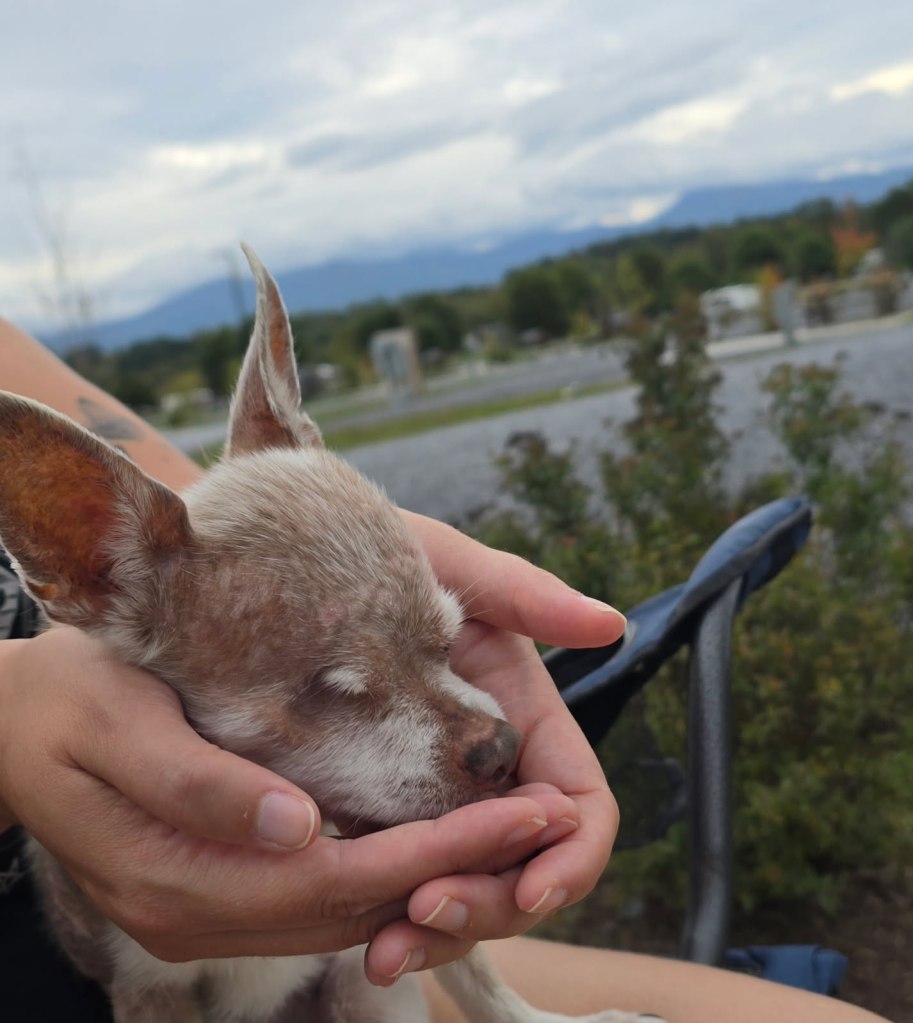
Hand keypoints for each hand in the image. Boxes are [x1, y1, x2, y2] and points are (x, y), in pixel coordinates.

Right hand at [0, 627, 583, 962]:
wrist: (13, 724)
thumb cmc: (68, 699)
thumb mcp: (120, 723)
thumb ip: (201, 784)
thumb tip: (302, 829)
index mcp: (180, 877)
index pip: (343, 880)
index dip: (442, 851)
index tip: (525, 809)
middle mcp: (201, 914)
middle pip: (358, 909)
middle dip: (464, 867)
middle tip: (549, 818)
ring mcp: (209, 913)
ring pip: (347, 917)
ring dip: (438, 877)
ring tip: (519, 828)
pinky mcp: (219, 892)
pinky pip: (320, 900)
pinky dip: (389, 875)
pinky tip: (439, 835)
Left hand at [362, 515, 623, 983]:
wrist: (277, 565)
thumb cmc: (373, 552)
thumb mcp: (447, 566)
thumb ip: (525, 596)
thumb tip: (614, 626)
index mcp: (519, 717)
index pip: (575, 807)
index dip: (568, 859)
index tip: (531, 889)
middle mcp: (487, 767)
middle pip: (525, 866)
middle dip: (491, 904)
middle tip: (422, 916)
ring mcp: (435, 796)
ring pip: (468, 889)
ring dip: (443, 929)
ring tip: (382, 948)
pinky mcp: (380, 813)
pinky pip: (405, 884)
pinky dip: (393, 916)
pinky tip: (358, 930)